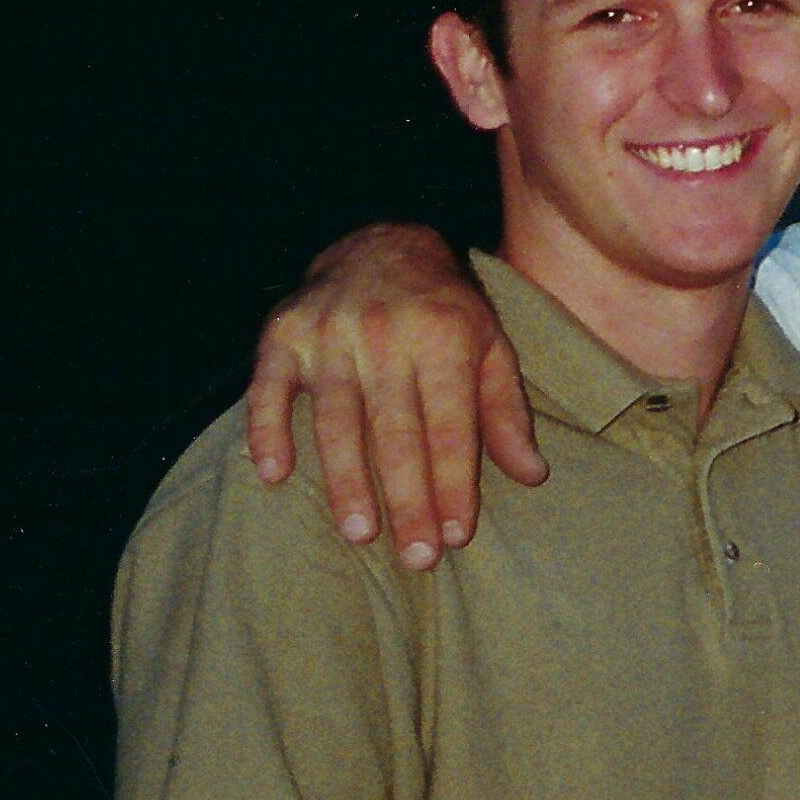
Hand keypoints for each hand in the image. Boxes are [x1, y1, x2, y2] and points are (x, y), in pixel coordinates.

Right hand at [243, 223, 545, 568]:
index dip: (452, 483)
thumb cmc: (444, 311)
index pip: (450, 426)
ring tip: (359, 533)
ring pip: (336, 418)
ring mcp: (331, 334)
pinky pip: (268, 388)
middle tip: (415, 557)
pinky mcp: (283, 334)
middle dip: (407, 497)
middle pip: (396, 432)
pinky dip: (267, 429)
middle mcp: (388, 335)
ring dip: (346, 479)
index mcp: (445, 339)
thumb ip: (506, 414)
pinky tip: (273, 474)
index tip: (455, 535)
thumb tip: (532, 475)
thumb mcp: (490, 348)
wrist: (380, 242)